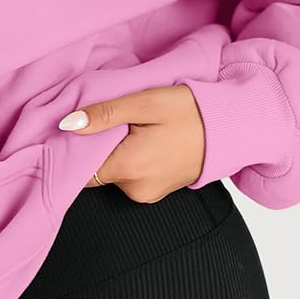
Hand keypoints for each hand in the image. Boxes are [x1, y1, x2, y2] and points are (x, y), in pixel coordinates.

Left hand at [59, 83, 206, 201]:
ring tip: (134, 130)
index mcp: (128, 168)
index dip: (77, 148)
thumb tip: (68, 125)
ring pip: (113, 174)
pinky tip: (145, 141)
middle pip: (96, 172)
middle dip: (97, 148)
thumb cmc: (190, 112)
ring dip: (115, 154)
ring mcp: (147, 194)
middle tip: (114, 122)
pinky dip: (130, 161)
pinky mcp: (157, 193)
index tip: (82, 128)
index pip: (80, 168)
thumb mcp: (145, 104)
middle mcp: (135, 189)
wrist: (231, 128)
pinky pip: (130, 178)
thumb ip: (105, 114)